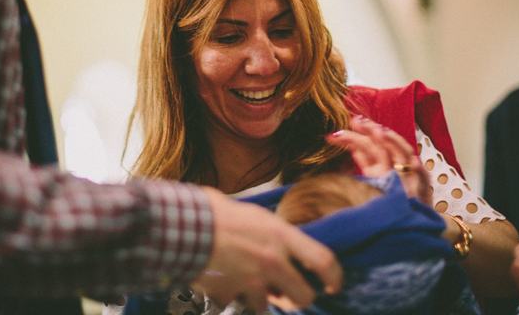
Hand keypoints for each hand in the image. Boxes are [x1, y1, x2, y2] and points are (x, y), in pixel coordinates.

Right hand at [192, 187, 341, 311]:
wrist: (184, 224)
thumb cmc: (218, 213)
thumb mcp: (256, 216)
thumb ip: (275, 235)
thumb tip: (288, 248)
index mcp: (281, 236)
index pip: (323, 260)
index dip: (334, 277)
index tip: (333, 286)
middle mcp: (272, 261)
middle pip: (303, 296)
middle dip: (297, 299)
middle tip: (288, 293)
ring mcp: (251, 281)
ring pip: (267, 305)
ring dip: (258, 298)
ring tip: (243, 280)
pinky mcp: (230, 294)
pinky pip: (236, 304)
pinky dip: (231, 298)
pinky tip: (221, 282)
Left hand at [326, 116, 430, 205]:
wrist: (414, 220)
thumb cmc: (393, 198)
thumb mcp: (374, 176)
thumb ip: (363, 159)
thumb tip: (343, 140)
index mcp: (383, 163)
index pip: (370, 144)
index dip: (359, 133)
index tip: (344, 127)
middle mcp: (396, 166)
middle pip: (384, 144)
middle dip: (371, 131)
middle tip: (357, 121)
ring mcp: (409, 177)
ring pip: (402, 155)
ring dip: (393, 142)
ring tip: (380, 132)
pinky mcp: (421, 192)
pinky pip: (422, 180)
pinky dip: (419, 170)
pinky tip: (414, 163)